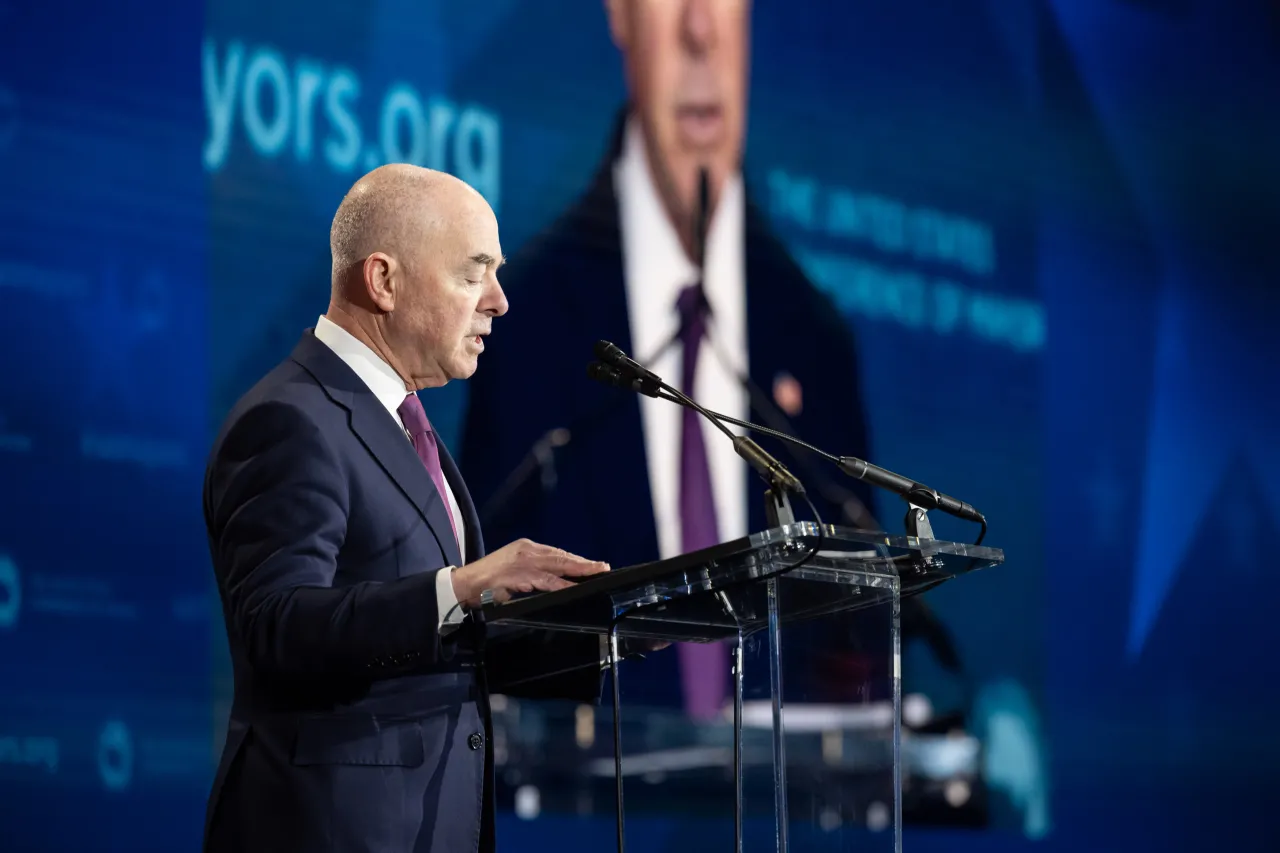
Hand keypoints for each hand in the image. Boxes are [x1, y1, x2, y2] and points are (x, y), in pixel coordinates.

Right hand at [451, 539, 608, 608]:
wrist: (465, 583)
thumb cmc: (488, 579)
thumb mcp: (513, 569)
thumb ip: (532, 571)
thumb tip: (554, 579)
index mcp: (526, 547)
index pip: (556, 553)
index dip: (575, 559)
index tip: (591, 565)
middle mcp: (527, 551)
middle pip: (561, 557)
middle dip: (583, 563)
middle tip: (603, 567)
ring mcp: (523, 562)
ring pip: (558, 566)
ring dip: (579, 570)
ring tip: (596, 573)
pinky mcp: (519, 575)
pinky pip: (546, 581)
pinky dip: (561, 585)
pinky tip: (573, 588)